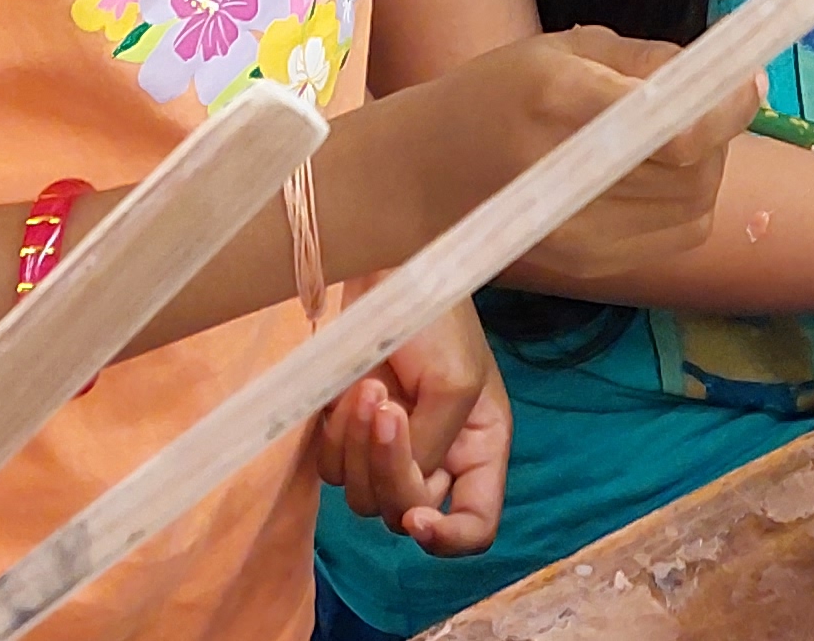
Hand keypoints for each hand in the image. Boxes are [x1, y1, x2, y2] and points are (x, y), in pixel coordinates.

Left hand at [310, 297, 508, 556]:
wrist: (386, 274)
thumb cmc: (438, 320)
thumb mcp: (455, 384)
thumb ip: (432, 447)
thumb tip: (403, 490)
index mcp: (480, 450)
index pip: (475, 526)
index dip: (449, 538)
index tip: (418, 519)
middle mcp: (438, 460)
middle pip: (408, 511)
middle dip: (391, 467)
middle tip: (387, 408)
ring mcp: (391, 450)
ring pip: (364, 495)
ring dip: (360, 445)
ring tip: (368, 386)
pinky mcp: (350, 435)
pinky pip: (333, 468)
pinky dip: (337, 434)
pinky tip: (350, 388)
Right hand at [424, 25, 760, 291]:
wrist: (421, 178)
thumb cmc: (493, 96)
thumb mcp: (560, 50)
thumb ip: (647, 60)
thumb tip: (732, 75)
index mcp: (556, 99)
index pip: (672, 128)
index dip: (725, 107)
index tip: (746, 79)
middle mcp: (568, 174)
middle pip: (693, 168)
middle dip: (715, 131)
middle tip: (698, 103)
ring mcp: (579, 233)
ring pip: (697, 203)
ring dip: (705, 166)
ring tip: (669, 137)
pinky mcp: (591, 266)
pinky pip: (680, 233)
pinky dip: (688, 199)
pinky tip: (656, 174)